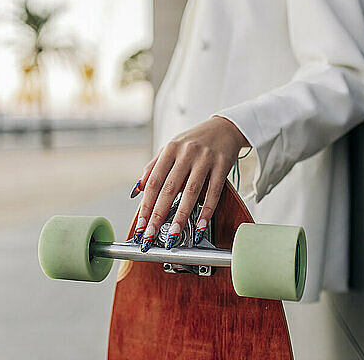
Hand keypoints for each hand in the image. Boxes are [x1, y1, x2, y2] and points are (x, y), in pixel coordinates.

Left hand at [132, 116, 249, 250]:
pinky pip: (213, 192)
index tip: (141, 224)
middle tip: (150, 234)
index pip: (154, 181)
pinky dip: (206, 211)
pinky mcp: (222, 165)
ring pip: (190, 192)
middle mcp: (186, 153)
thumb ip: (154, 167)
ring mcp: (205, 159)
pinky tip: (201, 226)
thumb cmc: (195, 141)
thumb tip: (138, 188)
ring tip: (173, 235)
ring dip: (181, 217)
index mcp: (170, 149)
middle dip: (158, 215)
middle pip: (169, 188)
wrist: (224, 127)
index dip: (146, 205)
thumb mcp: (171, 148)